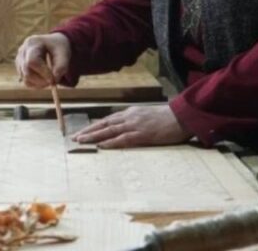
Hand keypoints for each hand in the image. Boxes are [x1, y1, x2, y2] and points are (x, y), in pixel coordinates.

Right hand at [15, 33, 70, 88]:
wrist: (53, 44)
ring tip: (51, 79)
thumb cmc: (59, 48)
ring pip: (26, 79)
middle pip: (27, 72)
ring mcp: (19, 60)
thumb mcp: (64, 54)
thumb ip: (61, 67)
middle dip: (41, 81)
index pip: (32, 61)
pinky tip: (45, 79)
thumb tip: (53, 81)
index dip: (42, 72)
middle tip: (53, 83)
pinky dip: (37, 84)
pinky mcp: (20, 68)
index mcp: (33, 43)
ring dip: (40, 84)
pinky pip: (26, 82)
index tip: (53, 79)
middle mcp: (22, 51)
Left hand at [73, 105, 190, 148]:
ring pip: (109, 131)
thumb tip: (125, 126)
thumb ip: (136, 119)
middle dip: (89, 131)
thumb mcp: (148, 115)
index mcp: (131, 112)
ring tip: (81, 141)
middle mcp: (130, 117)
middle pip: (104, 124)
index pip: (109, 119)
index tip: (83, 131)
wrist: (182, 116)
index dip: (95, 126)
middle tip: (75, 137)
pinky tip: (100, 145)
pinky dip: (110, 142)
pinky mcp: (142, 135)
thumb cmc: (167, 118)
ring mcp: (135, 125)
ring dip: (94, 136)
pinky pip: (123, 139)